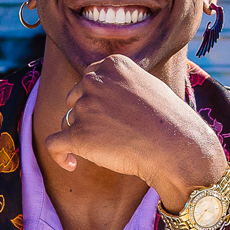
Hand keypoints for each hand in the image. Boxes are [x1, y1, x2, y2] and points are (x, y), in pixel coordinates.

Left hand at [45, 55, 228, 211]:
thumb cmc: (170, 121)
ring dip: (83, 136)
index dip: (94, 98)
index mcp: (112, 65)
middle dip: (87, 115)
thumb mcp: (148, 85)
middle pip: (76, 99)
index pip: (89, 78)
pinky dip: (58, 155)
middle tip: (111, 134)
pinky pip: (53, 144)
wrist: (176, 147)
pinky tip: (71, 164)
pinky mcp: (78, 135)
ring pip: (69, 122)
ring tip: (108, 150)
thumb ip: (123, 82)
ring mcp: (85, 107)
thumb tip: (106, 90)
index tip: (103, 113)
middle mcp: (95, 81)